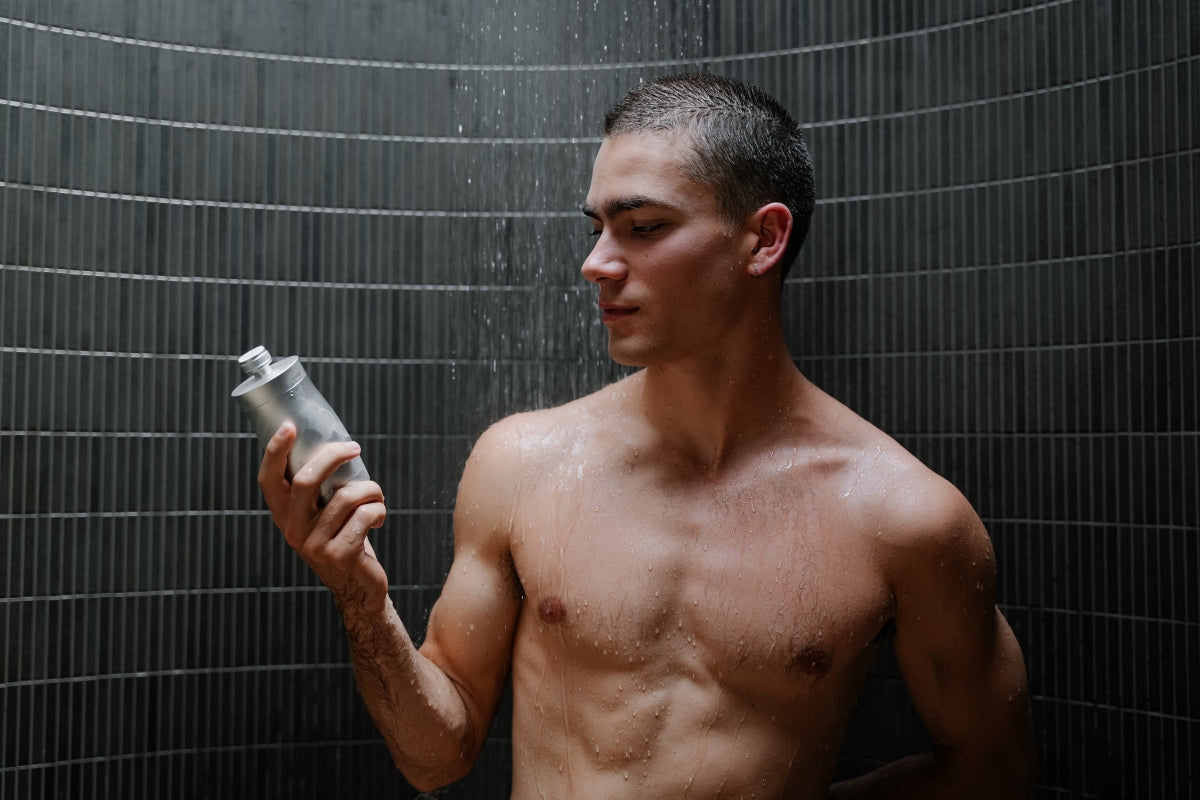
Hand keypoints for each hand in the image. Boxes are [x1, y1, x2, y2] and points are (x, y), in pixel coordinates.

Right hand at [258, 422, 389, 612]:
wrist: (358, 587)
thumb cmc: (345, 539)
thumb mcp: (323, 515)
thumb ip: (320, 490)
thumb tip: (334, 445)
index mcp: (284, 516)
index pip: (268, 480)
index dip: (274, 452)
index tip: (289, 427)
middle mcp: (293, 530)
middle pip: (305, 481)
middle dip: (333, 456)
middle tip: (354, 448)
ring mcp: (314, 545)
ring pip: (347, 496)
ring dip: (371, 489)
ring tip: (376, 497)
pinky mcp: (340, 555)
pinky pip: (365, 515)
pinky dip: (379, 509)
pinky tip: (379, 518)